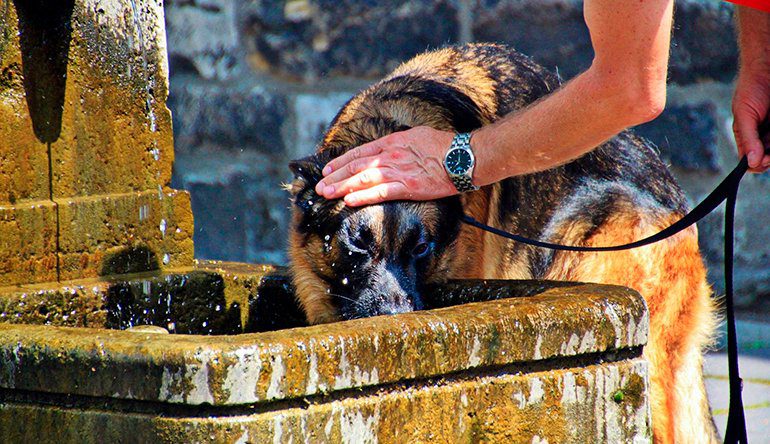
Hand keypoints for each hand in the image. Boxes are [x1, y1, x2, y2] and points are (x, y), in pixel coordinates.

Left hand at [315, 126, 458, 205]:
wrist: (462, 156)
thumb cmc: (444, 145)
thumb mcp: (417, 135)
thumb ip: (399, 143)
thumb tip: (389, 147)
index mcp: (392, 142)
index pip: (360, 152)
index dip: (341, 161)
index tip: (328, 169)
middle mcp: (391, 155)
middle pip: (356, 166)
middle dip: (336, 176)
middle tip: (320, 186)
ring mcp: (398, 171)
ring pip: (363, 179)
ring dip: (342, 187)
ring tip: (327, 193)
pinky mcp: (407, 186)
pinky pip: (380, 193)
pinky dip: (363, 196)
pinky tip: (349, 200)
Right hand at [733, 68, 769, 172]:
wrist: (767, 69)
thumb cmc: (752, 89)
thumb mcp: (745, 115)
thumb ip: (748, 139)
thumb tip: (750, 162)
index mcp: (745, 137)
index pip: (749, 161)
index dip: (757, 164)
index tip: (765, 158)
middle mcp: (760, 136)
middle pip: (765, 158)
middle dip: (769, 156)